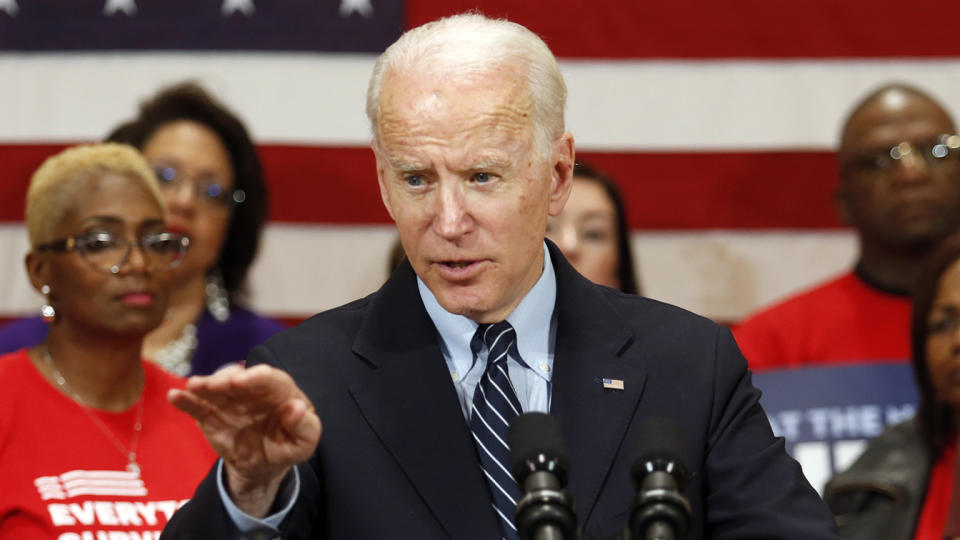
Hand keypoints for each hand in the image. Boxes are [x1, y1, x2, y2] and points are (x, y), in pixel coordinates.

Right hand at [168, 364, 321, 516]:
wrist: (264, 465)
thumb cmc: (288, 445)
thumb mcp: (305, 442)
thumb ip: (306, 426)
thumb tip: (295, 408)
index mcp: (279, 392)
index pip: (271, 379)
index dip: (258, 377)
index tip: (246, 380)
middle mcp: (252, 391)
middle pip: (239, 378)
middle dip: (228, 379)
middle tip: (219, 384)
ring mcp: (230, 401)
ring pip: (216, 388)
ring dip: (204, 385)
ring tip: (194, 386)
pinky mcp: (212, 415)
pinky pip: (197, 407)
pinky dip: (185, 401)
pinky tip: (175, 396)